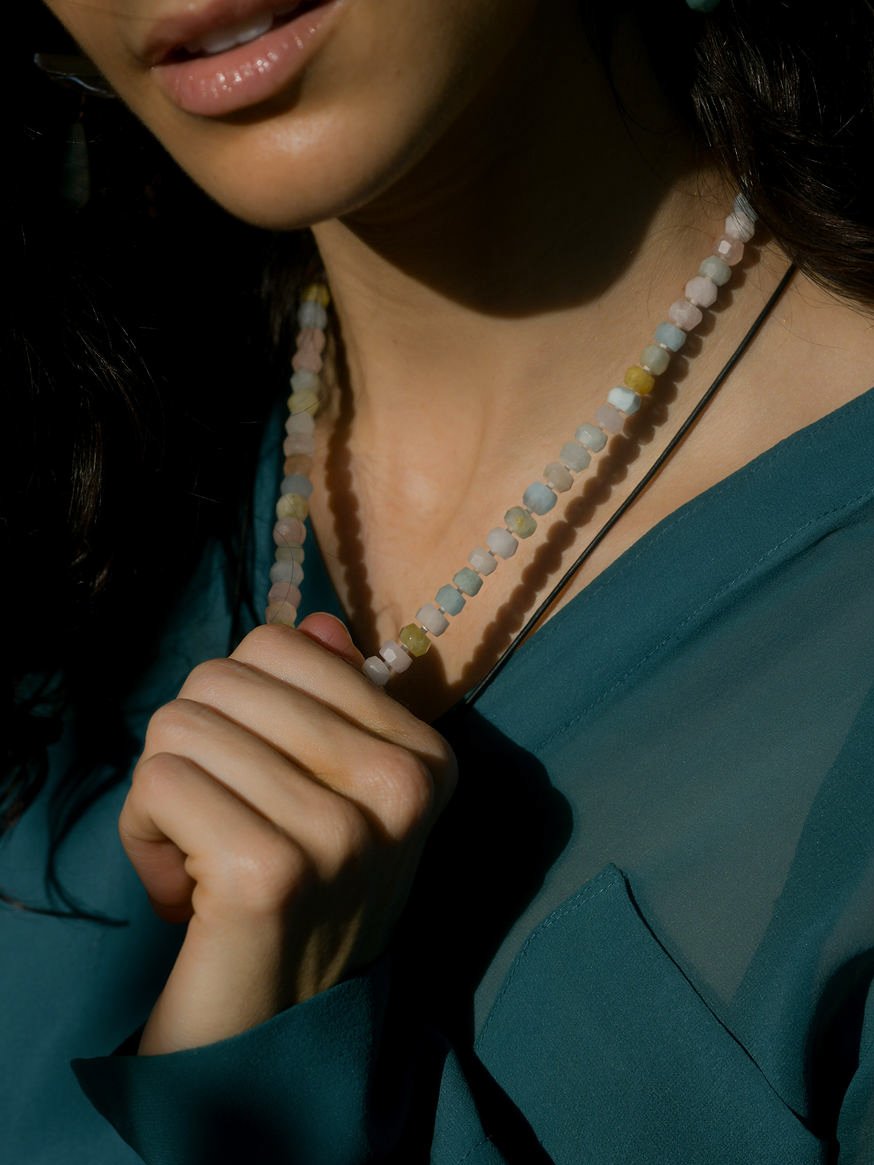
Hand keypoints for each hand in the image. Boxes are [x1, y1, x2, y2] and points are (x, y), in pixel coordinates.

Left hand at [119, 615, 456, 1055]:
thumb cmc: (297, 901)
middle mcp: (400, 786)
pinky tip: (178, 890)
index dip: (239, 706)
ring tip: (198, 860)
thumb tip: (318, 624)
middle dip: (193, 745)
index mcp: (424, 757)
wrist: (275, 1034)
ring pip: (180, 725)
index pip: (284, 644)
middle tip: (217, 820)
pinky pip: (159, 781)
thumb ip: (330, 701)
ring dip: (162, 797)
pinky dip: (143, 832)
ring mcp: (342, 829)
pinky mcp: (270, 872)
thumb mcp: (335, 794)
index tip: (258, 780)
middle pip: (222, 677)